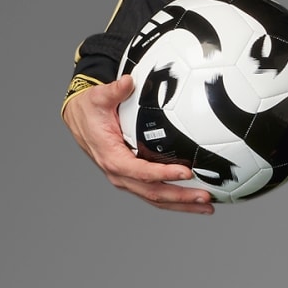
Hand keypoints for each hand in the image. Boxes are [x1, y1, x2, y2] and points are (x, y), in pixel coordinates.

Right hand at [62, 75, 213, 212]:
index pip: (139, 171)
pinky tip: (196, 198)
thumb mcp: (97, 98)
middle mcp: (119, 174)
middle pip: (152, 192)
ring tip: (207, 206)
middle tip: (206, 197)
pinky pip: (155, 191)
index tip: (187, 172)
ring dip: (182, 203)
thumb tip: (127, 81)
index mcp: (111, 157)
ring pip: (156, 197)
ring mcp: (127, 179)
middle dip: (180, 197)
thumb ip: (113, 91)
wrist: (79, 118)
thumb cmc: (90, 109)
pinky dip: (176, 198)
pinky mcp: (134, 178)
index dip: (163, 174)